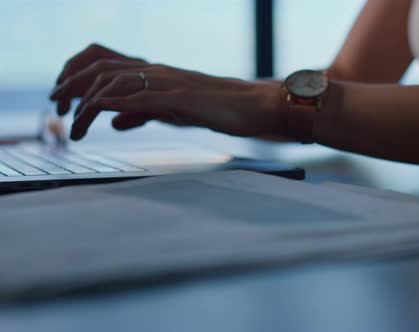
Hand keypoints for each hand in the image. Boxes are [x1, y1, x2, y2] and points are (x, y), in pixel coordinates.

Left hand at [50, 44, 283, 140]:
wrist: (255, 106)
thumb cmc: (220, 109)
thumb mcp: (173, 111)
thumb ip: (143, 112)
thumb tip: (113, 121)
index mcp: (155, 72)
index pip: (105, 64)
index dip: (76, 76)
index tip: (63, 99)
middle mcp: (157, 71)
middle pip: (101, 67)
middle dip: (71, 85)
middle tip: (57, 109)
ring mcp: (169, 82)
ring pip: (116, 82)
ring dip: (88, 103)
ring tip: (74, 126)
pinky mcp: (182, 98)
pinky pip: (142, 98)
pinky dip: (115, 104)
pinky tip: (99, 113)